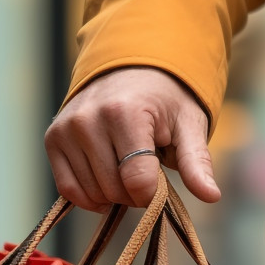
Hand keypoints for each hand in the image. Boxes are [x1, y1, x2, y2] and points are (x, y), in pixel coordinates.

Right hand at [44, 67, 220, 209]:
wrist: (130, 69)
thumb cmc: (165, 99)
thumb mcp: (189, 124)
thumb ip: (196, 161)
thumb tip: (212, 196)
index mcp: (126, 113)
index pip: (137, 180)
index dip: (153, 193)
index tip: (162, 181)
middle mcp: (89, 120)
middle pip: (114, 190)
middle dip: (135, 192)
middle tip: (147, 170)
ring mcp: (67, 129)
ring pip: (92, 193)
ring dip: (114, 194)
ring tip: (127, 166)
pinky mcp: (53, 138)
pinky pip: (68, 189)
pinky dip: (89, 196)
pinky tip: (107, 182)